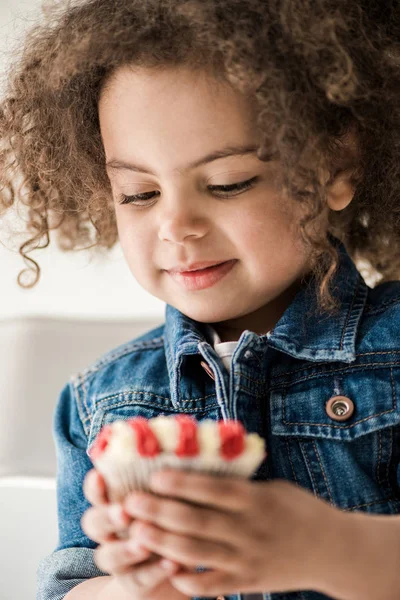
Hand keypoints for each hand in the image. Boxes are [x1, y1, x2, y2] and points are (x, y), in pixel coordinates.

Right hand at [81, 469, 189, 599]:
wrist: (172, 567)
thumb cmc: (170, 521)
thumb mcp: (167, 497)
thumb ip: (166, 480)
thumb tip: (183, 448)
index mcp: (115, 504)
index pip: (97, 493)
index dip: (94, 486)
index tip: (100, 475)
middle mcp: (110, 532)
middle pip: (94, 523)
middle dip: (107, 516)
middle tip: (124, 511)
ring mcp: (119, 560)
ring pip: (107, 556)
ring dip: (125, 549)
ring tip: (144, 543)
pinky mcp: (134, 584)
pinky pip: (138, 580)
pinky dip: (155, 571)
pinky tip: (172, 563)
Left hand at [123, 469, 341, 597]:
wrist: (334, 550)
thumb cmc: (301, 510)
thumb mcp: (274, 488)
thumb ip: (240, 484)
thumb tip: (204, 469)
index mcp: (257, 500)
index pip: (214, 490)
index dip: (183, 483)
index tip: (155, 475)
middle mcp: (250, 530)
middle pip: (199, 521)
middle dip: (162, 511)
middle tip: (131, 502)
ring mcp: (249, 559)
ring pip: (200, 553)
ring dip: (165, 543)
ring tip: (136, 533)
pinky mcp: (250, 582)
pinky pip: (215, 584)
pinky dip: (191, 581)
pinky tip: (167, 573)